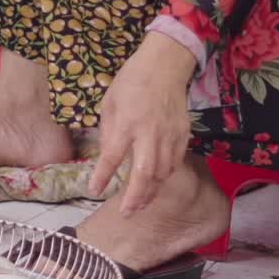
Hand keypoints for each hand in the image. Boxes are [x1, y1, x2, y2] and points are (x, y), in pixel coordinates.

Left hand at [89, 33, 194, 214]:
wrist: (165, 66)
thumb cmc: (132, 82)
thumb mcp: (110, 102)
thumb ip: (108, 131)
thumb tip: (108, 156)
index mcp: (126, 123)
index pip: (111, 156)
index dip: (102, 176)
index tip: (94, 190)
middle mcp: (149, 133)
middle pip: (144, 174)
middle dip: (135, 197)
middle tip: (126, 212)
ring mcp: (169, 135)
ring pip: (163, 173)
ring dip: (151, 192)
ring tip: (139, 204)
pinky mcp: (183, 135)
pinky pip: (175, 163)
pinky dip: (164, 177)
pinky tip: (155, 183)